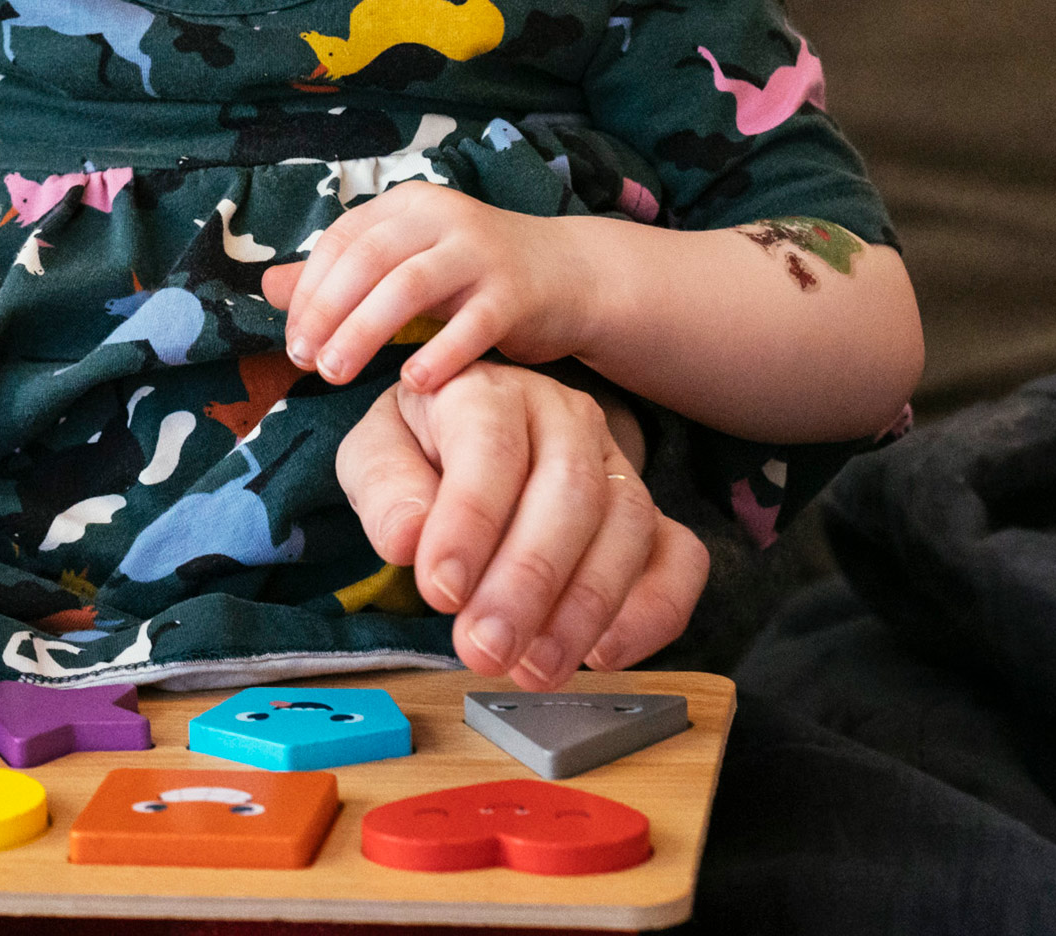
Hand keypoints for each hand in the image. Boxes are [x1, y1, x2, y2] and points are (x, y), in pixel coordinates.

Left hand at [265, 184, 600, 390]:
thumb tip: (270, 287)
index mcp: (407, 206)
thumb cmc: (472, 277)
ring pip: (410, 286)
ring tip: (336, 374)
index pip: (342, 240)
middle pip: (368, 260)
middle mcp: (442, 217)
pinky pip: (472, 323)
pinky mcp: (517, 293)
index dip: (310, 291)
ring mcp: (481, 253)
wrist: (568, 276)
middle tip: (306, 362)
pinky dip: (439, 352)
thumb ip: (342, 276)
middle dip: (328, 312)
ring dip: (365, 331)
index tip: (292, 342)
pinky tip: (413, 383)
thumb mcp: (404, 265)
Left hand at [334, 360, 703, 685]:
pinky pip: (680, 558)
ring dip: (583, 609)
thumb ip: (386, 491)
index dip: (469, 520)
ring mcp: (615, 465)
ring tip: (533, 667)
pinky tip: (604, 655)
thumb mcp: (375, 457)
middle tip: (485, 649)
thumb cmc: (418, 453)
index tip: (441, 591)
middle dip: (527, 581)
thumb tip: (408, 539)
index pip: (490, 445)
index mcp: (489, 389)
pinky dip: (652, 611)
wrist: (461, 448)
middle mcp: (564, 417)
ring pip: (626, 527)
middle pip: (569, 491)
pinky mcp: (648, 515)